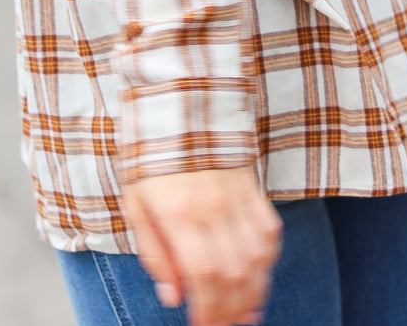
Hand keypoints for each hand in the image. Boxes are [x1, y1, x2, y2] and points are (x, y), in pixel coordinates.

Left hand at [122, 166, 281, 325]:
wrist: (179, 101)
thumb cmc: (150, 154)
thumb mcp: (135, 202)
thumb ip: (154, 252)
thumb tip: (173, 296)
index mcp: (179, 212)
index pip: (202, 275)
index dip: (207, 310)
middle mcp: (213, 206)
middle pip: (235, 274)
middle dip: (230, 310)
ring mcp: (237, 196)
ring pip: (258, 258)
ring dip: (253, 292)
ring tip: (243, 312)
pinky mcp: (253, 186)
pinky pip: (270, 232)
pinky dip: (267, 261)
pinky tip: (258, 275)